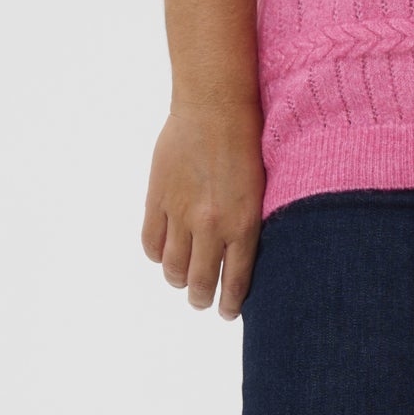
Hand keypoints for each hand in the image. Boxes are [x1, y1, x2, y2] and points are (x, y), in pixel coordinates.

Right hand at [140, 98, 266, 320]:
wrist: (214, 103)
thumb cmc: (248, 136)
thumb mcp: (262, 183)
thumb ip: (251, 218)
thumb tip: (246, 250)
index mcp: (244, 221)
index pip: (234, 280)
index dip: (230, 303)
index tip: (228, 311)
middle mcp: (211, 224)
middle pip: (199, 282)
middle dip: (202, 298)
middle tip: (203, 300)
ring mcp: (181, 213)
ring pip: (173, 268)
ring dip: (178, 280)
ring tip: (183, 280)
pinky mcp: (157, 199)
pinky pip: (151, 243)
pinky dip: (157, 254)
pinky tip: (165, 253)